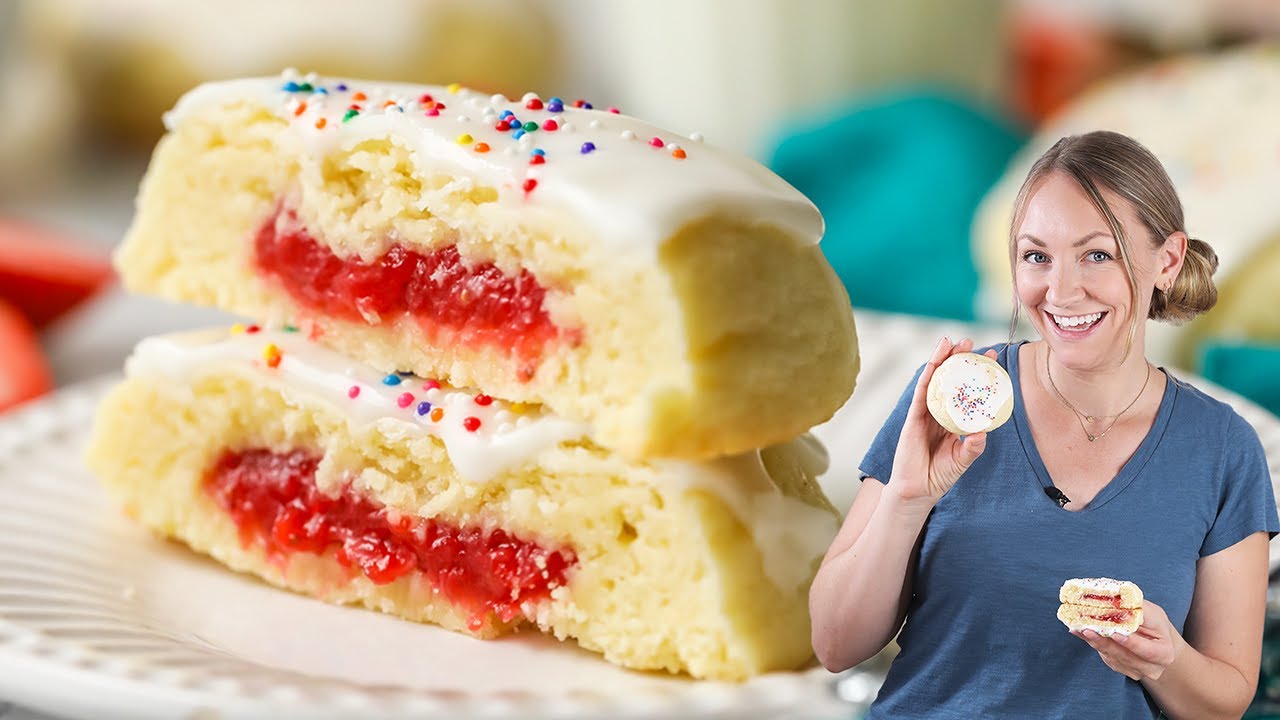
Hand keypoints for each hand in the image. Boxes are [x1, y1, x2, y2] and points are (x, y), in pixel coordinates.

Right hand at [886, 336, 995, 506]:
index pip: (966, 392)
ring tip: (951, 342)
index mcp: (952, 420)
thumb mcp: (962, 459)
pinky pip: (921, 393)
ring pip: (934, 380)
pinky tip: (934, 362)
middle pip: (949, 380)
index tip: (991, 360)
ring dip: (941, 359)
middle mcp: (938, 412)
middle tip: (971, 342)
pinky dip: (927, 376)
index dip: (977, 375)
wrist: (917, 490)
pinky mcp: (912, 417)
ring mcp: (924, 413)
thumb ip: (973, 447)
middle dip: (958, 359)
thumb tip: (983, 432)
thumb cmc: (939, 476)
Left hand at [1072, 600, 1178, 680]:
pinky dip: (1092, 643)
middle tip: (1087, 629)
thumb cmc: (1154, 623)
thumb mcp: (1152, 613)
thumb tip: (1119, 597)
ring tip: (1079, 628)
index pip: (1147, 651)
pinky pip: (1104, 655)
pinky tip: (1080, 632)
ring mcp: (1134, 670)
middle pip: (1125, 656)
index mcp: (1164, 654)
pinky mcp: (1119, 667)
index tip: (1115, 634)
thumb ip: (1138, 608)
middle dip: (1104, 642)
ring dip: (1094, 641)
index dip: (1131, 643)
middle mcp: (1150, 668)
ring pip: (1111, 656)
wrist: (1153, 637)